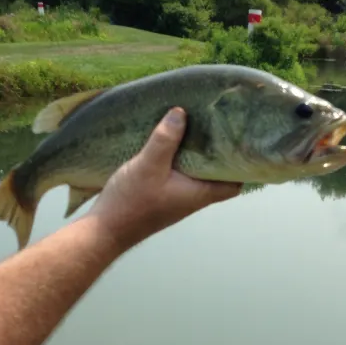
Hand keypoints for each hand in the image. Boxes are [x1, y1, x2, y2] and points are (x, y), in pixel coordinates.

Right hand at [87, 107, 240, 252]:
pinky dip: (179, 160)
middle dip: (218, 153)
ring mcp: (177, 198)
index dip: (241, 167)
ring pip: (196, 174)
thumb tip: (181, 113)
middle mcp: (193, 198)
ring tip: (197, 128)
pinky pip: (179, 175)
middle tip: (219, 128)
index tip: (241, 144)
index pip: (233, 184)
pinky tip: (170, 143)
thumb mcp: (149, 165)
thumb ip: (165, 139)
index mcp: (199, 194)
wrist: (104, 231)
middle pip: (216, 175)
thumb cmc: (131, 202)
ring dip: (197, 155)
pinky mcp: (162, 196)